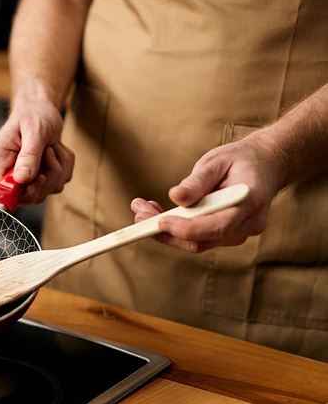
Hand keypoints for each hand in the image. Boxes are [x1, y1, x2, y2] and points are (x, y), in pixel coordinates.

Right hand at [0, 95, 73, 203]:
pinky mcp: (37, 181)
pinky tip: (54, 151)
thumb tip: (22, 179)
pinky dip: (63, 167)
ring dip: (58, 168)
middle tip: (48, 151)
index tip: (39, 175)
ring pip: (47, 191)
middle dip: (48, 175)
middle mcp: (5, 175)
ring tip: (51, 146)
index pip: (2, 192)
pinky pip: (56, 185)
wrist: (41, 111)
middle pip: (29, 197)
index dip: (23, 191)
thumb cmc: (34, 115)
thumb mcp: (34, 130)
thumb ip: (29, 155)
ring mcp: (22, 180)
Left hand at [131, 128, 283, 252]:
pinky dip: (176, 229)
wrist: (265, 165)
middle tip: (138, 212)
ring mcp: (239, 233)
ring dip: (166, 231)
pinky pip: (199, 238)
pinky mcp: (227, 235)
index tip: (159, 220)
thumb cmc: (240, 160)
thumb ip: (197, 181)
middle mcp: (249, 224)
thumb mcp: (217, 161)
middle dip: (166, 231)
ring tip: (141, 210)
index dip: (186, 227)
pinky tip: (158, 213)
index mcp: (250, 201)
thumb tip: (175, 197)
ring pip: (197, 243)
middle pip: (203, 240)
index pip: (218, 226)